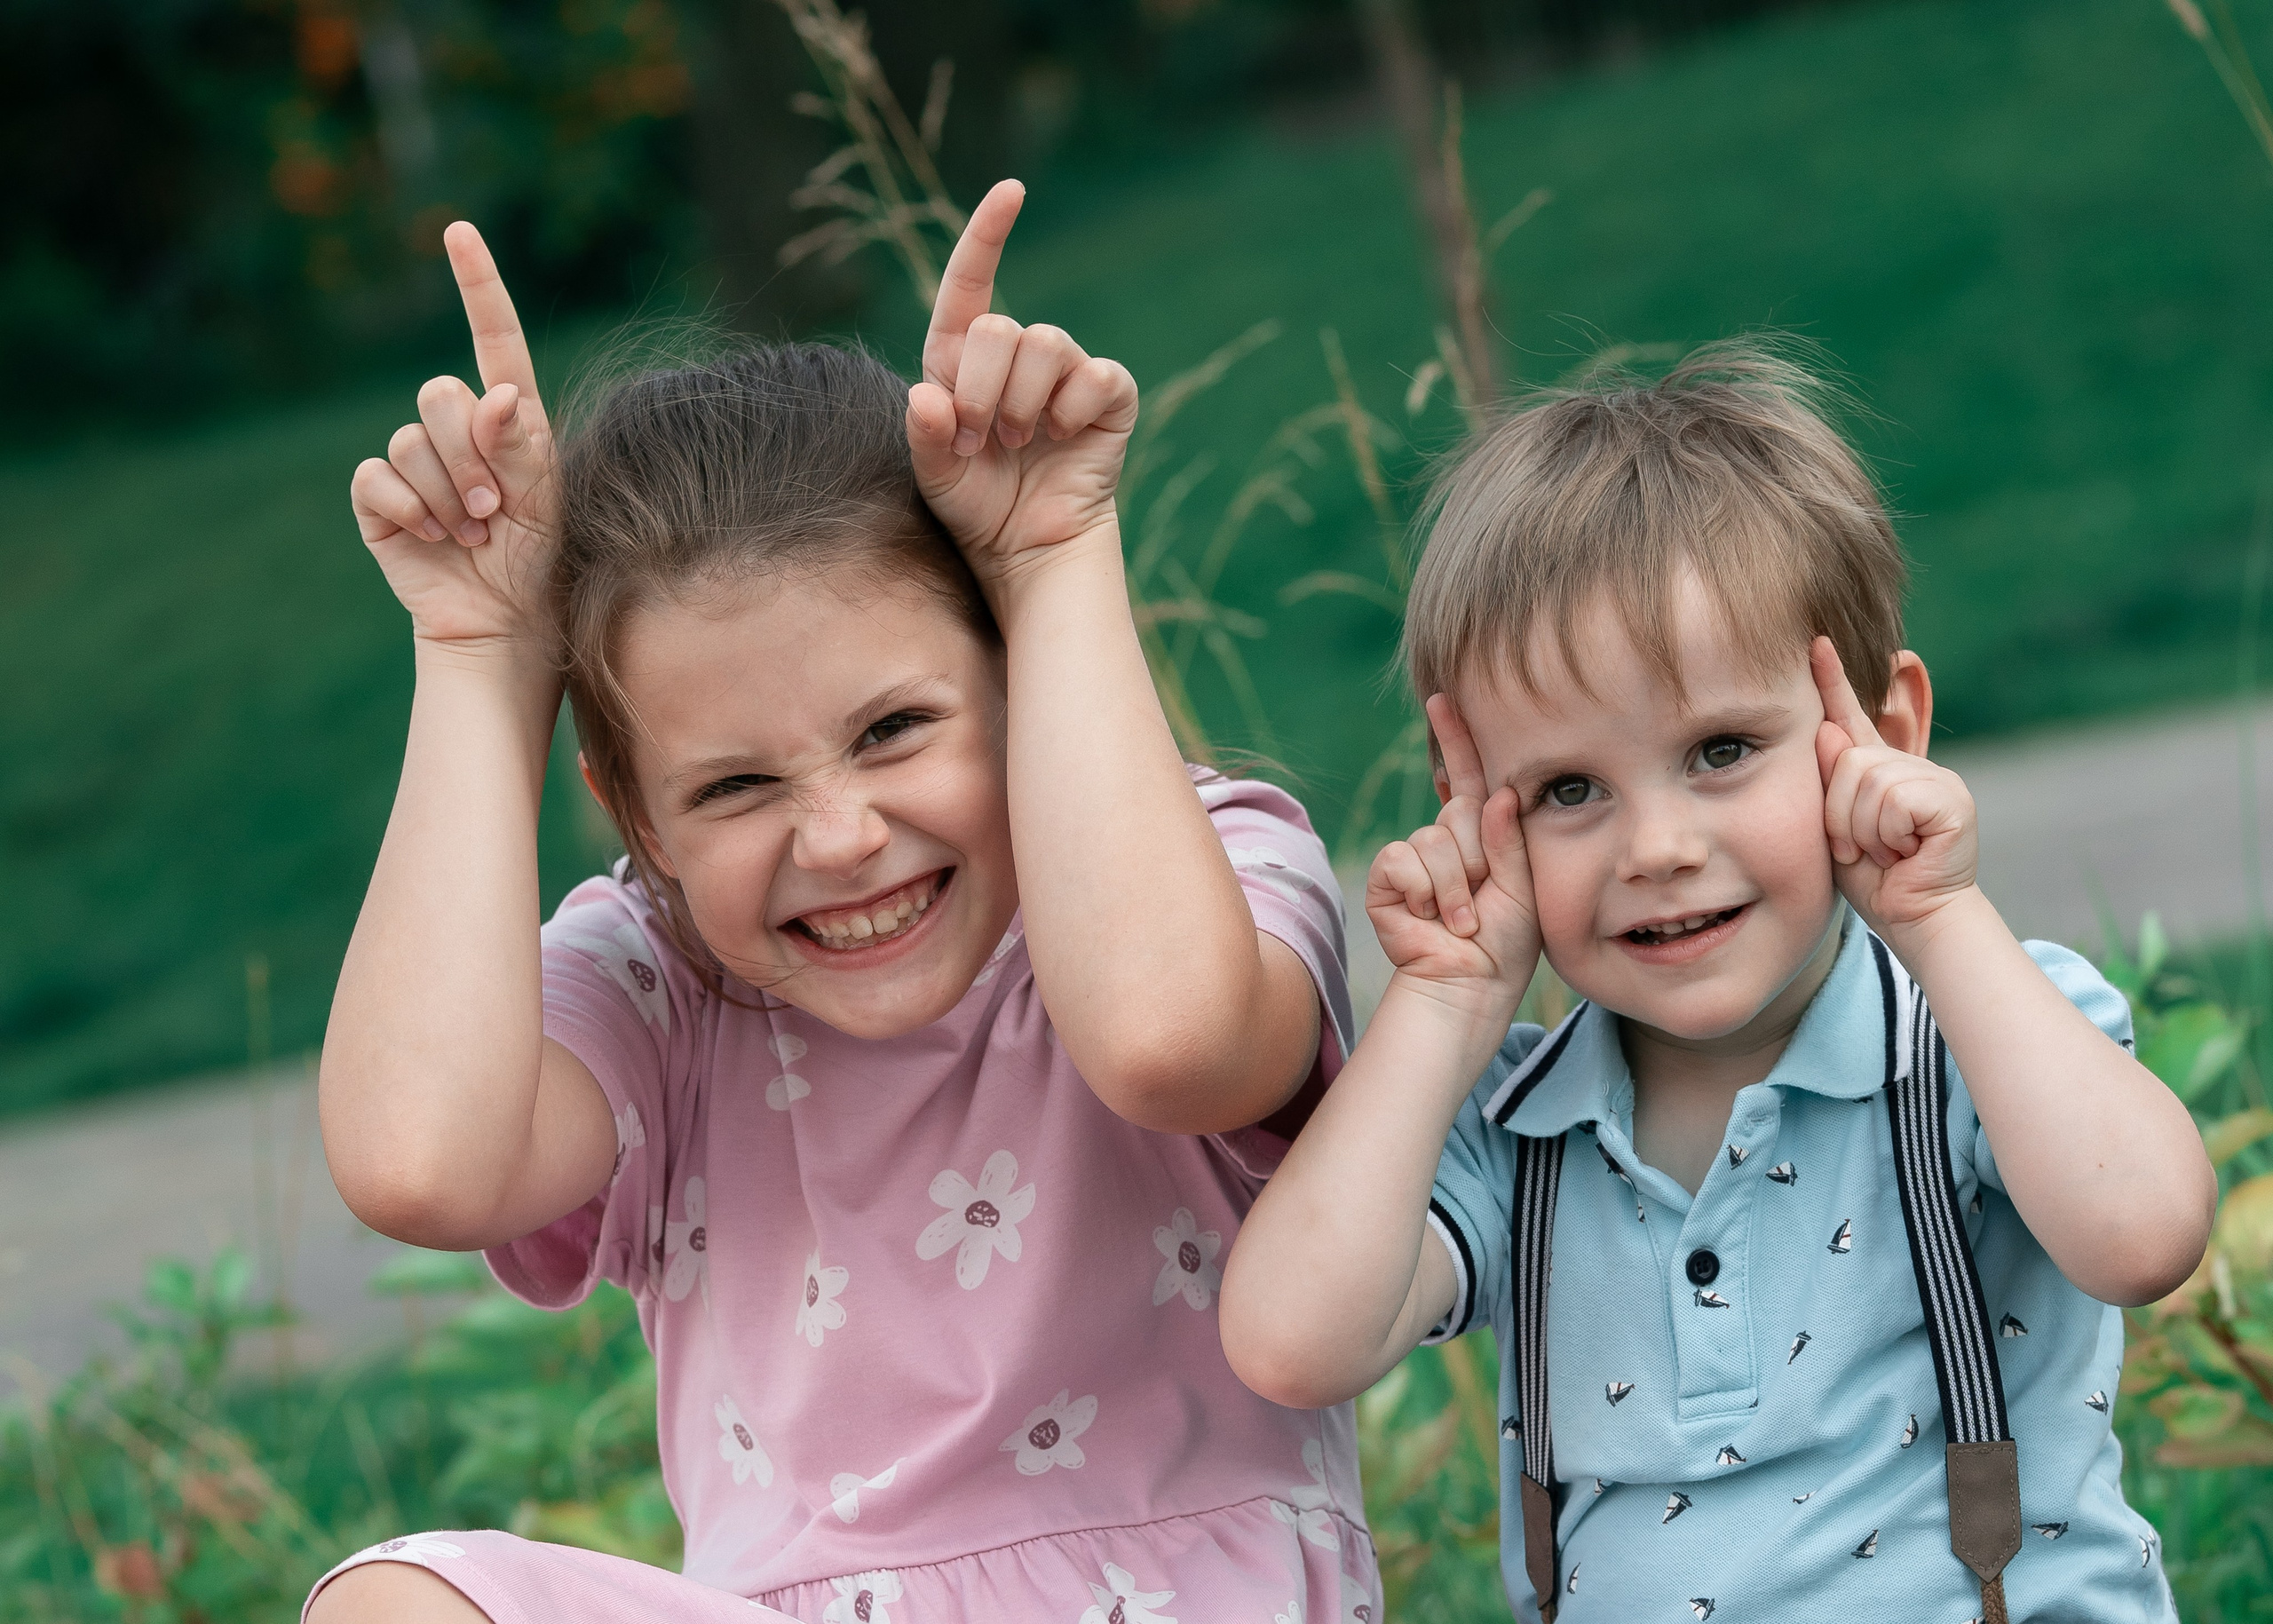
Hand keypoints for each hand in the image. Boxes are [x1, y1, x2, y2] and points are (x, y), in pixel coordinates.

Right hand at [349, 223, 557, 650]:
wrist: (501, 619)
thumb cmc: (535, 560)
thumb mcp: (545, 501)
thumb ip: (523, 446)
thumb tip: (500, 395)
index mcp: (507, 420)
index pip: (493, 340)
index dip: (477, 285)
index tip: (460, 232)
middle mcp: (457, 430)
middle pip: (439, 395)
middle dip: (470, 457)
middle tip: (495, 511)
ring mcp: (414, 462)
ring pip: (411, 441)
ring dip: (449, 494)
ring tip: (473, 532)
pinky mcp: (380, 498)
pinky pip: (379, 478)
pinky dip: (411, 510)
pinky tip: (434, 537)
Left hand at [907, 180, 1138, 587]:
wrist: (1027, 551)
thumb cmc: (975, 507)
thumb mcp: (934, 474)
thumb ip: (925, 432)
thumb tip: (928, 395)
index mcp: (964, 359)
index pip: (971, 283)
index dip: (988, 233)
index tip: (1012, 190)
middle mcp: (1016, 356)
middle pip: (1001, 325)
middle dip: (982, 387)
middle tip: (981, 440)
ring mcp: (1066, 374)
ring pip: (1046, 345)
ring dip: (1023, 402)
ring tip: (1018, 444)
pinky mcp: (1108, 398)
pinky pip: (1096, 375)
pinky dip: (1074, 408)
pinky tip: (1063, 438)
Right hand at [1366, 694, 1540, 1021]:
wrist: (1471, 985)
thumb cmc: (1505, 944)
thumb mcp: (1524, 888)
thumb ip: (1510, 840)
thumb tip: (1497, 793)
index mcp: (1479, 836)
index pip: (1467, 776)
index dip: (1455, 738)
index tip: (1442, 698)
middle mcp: (1443, 840)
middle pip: (1461, 810)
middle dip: (1479, 856)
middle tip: (1484, 899)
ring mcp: (1412, 858)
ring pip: (1435, 840)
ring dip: (1456, 887)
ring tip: (1462, 920)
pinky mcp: (1388, 878)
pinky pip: (1405, 860)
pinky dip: (1426, 893)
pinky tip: (1430, 919)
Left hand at [1812, 637, 1979, 935]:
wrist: (1915, 919)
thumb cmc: (1875, 879)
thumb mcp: (1836, 829)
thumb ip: (1830, 783)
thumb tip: (1828, 730)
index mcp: (1880, 770)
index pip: (1850, 717)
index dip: (1832, 680)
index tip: (1815, 642)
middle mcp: (1910, 766)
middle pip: (1847, 761)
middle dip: (1840, 815)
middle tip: (1863, 848)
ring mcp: (1935, 779)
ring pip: (1866, 782)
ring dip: (1862, 830)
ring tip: (1885, 852)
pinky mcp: (1951, 799)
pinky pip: (1892, 801)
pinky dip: (1886, 834)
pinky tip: (1906, 852)